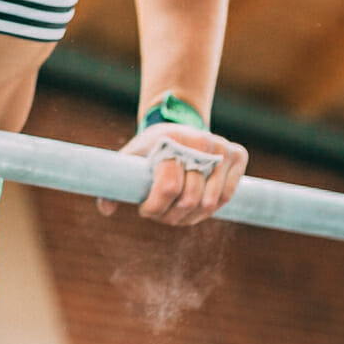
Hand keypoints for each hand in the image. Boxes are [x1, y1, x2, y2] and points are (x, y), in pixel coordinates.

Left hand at [97, 125, 245, 225]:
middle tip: (160, 214)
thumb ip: (115, 184)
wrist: (181, 126)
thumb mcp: (131, 158)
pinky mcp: (238, 155)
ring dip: (189, 217)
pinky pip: (226, 197)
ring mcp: (222, 147)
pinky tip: (194, 207)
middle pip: (188, 199)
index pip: (167, 186)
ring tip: (175, 213)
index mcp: (170, 139)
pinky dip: (209, 209)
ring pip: (209, 203)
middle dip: (170, 215)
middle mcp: (200, 141)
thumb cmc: (153, 147)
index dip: (153, 206)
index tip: (144, 210)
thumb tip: (105, 210)